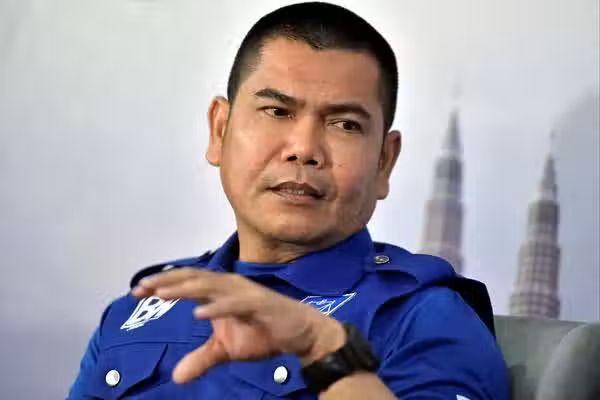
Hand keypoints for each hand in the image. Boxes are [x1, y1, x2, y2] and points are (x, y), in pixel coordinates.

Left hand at [132, 268, 345, 383]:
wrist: (298, 334)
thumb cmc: (262, 334)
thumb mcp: (226, 350)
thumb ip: (202, 358)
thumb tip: (176, 377)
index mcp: (220, 292)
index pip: (186, 282)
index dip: (162, 284)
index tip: (136, 291)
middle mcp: (229, 285)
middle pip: (192, 278)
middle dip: (165, 282)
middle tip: (140, 288)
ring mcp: (244, 292)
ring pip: (210, 285)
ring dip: (184, 288)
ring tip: (160, 294)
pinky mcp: (258, 303)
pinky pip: (234, 304)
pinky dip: (216, 308)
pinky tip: (198, 315)